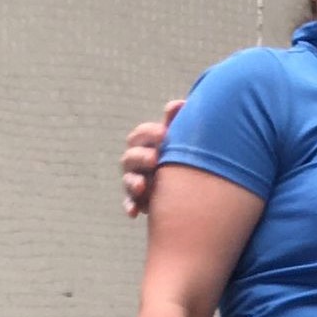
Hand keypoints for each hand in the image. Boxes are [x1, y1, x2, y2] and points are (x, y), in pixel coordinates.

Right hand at [121, 100, 183, 217]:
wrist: (188, 185)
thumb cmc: (180, 154)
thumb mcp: (179, 139)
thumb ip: (176, 122)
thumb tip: (181, 104)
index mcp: (147, 143)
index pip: (141, 134)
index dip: (150, 133)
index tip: (164, 134)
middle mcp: (138, 161)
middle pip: (131, 157)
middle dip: (141, 157)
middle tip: (155, 159)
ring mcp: (136, 181)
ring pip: (129, 180)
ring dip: (134, 182)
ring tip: (143, 186)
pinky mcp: (138, 201)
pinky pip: (130, 203)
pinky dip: (130, 206)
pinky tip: (134, 213)